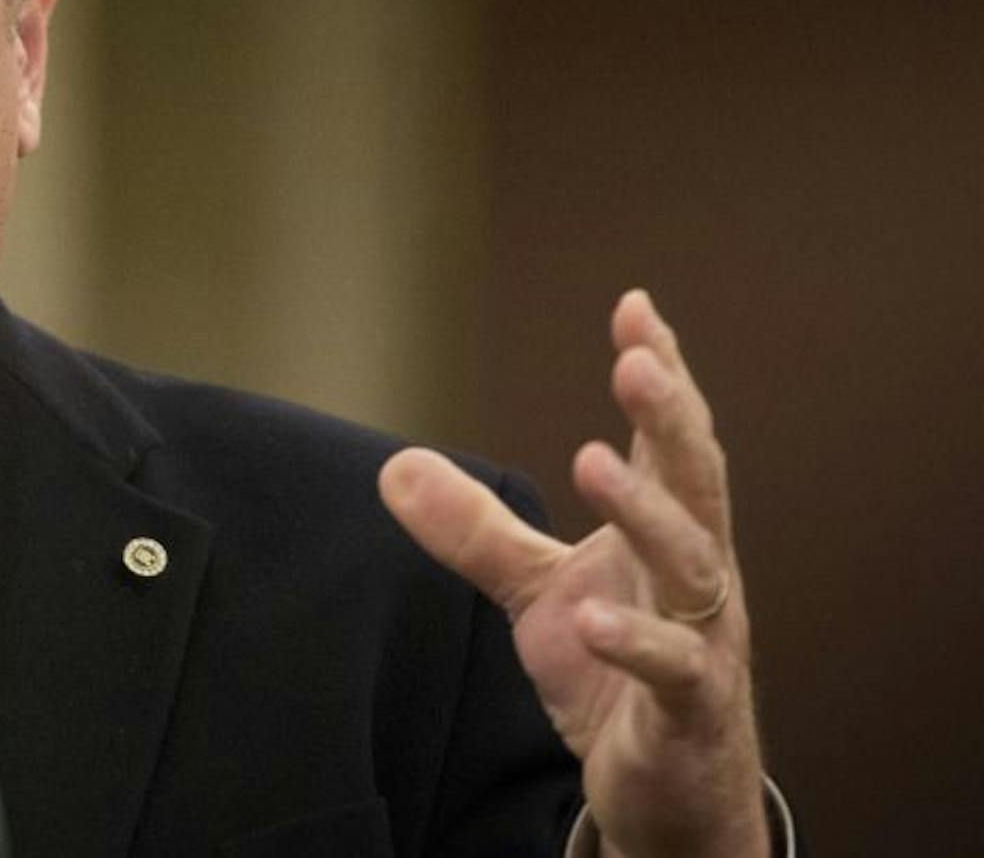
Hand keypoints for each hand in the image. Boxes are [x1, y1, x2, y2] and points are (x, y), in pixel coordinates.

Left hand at [379, 291, 767, 857]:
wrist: (666, 792)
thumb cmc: (614, 677)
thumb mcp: (538, 593)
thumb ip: (477, 530)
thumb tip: (395, 466)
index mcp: (664, 533)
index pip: (669, 440)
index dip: (661, 373)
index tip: (635, 306)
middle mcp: (696, 574)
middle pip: (696, 481)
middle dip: (670, 417)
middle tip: (636, 361)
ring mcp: (703, 639)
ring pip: (692, 564)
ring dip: (646, 512)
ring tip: (592, 462)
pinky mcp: (690, 709)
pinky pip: (674, 669)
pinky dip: (634, 641)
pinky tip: (593, 620)